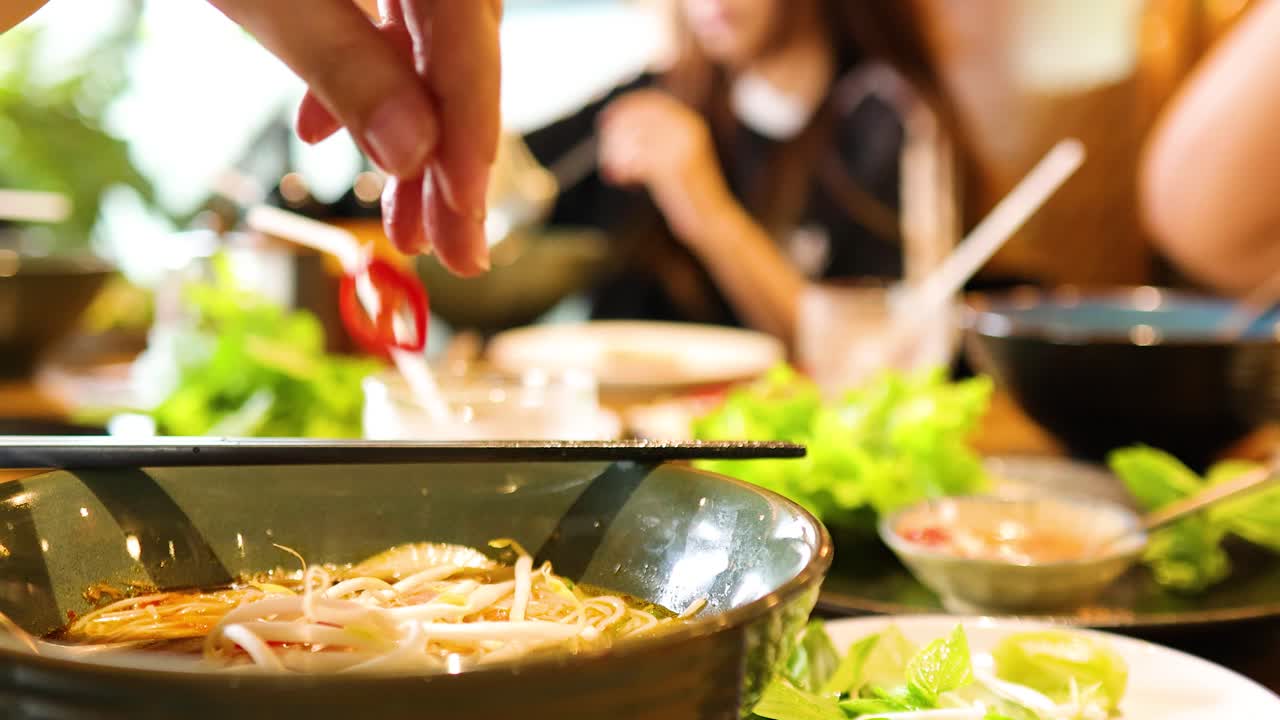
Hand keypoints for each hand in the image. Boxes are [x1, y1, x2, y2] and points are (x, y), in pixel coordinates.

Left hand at [207, 0, 500, 275]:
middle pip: (458, 50)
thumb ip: (341, 62)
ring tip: (401, 223)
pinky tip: (328, 137)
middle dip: (450, 157)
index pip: (468, 34)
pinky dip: (367, 88)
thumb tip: (410, 155)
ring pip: (424, 50)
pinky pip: (384, 28)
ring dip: (413, 140)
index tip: (464, 221)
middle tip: (453, 251)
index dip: (472, 131)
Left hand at [598, 90, 733, 243]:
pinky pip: (635, 160)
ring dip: (616, 157)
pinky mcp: (672, 168)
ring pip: (632, 139)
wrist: (712, 220)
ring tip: (617, 175)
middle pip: (637, 119)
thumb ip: (656, 138)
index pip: (651, 102)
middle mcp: (687, 129)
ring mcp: (681, 146)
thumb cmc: (688, 192)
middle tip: (606, 158)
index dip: (624, 107)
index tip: (604, 120)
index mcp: (690, 122)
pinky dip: (624, 172)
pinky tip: (628, 185)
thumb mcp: (677, 156)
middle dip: (614, 137)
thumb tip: (617, 126)